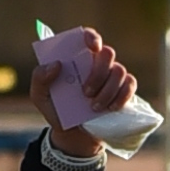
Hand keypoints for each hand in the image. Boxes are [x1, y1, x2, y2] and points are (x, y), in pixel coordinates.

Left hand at [36, 23, 136, 149]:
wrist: (72, 134)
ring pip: (119, 71)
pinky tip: (110, 108)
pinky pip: (130, 85)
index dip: (92, 37)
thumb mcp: (40, 95)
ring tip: (94, 107)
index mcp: (77, 57)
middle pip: (107, 54)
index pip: (88, 36)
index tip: (92, 47)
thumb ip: (40, 78)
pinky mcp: (123, 90)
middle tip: (85, 93)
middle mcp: (97, 62)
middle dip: (98, 73)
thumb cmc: (56, 109)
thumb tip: (56, 64)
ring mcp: (112, 76)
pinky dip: (122, 96)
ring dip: (107, 90)